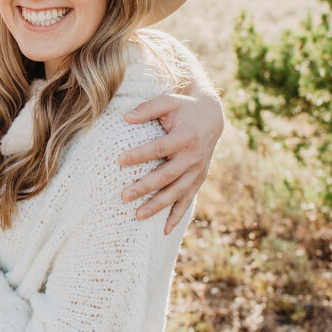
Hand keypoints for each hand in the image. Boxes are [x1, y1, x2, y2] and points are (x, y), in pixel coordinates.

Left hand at [117, 92, 223, 233]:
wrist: (212, 117)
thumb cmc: (184, 108)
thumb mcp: (169, 101)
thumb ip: (148, 108)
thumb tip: (126, 117)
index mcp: (185, 137)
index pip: (159, 148)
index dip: (140, 155)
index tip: (119, 160)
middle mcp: (193, 157)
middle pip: (166, 176)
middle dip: (145, 187)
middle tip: (124, 196)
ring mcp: (197, 171)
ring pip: (176, 193)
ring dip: (158, 205)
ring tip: (138, 215)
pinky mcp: (198, 180)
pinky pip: (187, 200)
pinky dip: (177, 216)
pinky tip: (164, 229)